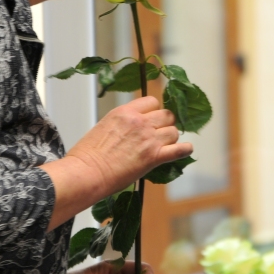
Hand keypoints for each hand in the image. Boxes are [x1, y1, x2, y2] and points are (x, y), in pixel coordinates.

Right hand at [68, 96, 191, 193]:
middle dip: (165, 124)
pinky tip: (186, 150)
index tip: (153, 119)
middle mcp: (140, 122)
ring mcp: (149, 139)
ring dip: (171, 138)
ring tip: (165, 146)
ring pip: (174, 131)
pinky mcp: (154, 157)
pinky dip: (185, 150)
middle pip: (166, 115)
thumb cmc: (88, 154)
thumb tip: (132, 128)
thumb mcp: (104, 126)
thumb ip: (123, 123)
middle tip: (160, 134)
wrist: (87, 172)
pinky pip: (179, 150)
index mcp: (125, 112)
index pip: (152, 101)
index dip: (155, 111)